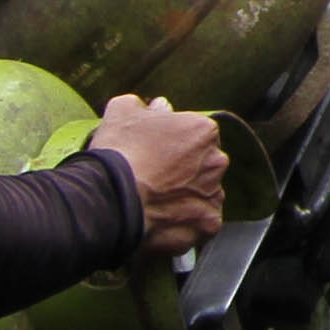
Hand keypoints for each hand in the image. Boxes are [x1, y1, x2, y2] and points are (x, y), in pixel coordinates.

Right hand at [85, 94, 226, 259]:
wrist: (112, 199)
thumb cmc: (119, 153)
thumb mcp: (121, 113)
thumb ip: (142, 105)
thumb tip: (158, 106)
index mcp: (203, 130)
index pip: (195, 135)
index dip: (172, 144)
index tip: (155, 154)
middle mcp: (217, 161)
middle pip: (203, 165)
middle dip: (183, 171)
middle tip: (154, 180)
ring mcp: (215, 194)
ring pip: (204, 194)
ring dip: (186, 197)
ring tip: (155, 202)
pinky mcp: (208, 224)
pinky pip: (201, 222)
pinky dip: (185, 223)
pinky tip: (162, 220)